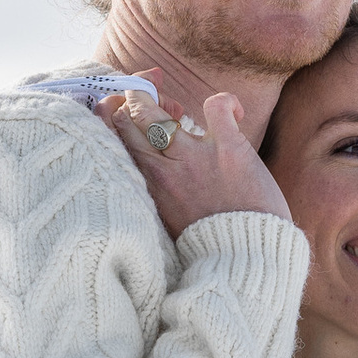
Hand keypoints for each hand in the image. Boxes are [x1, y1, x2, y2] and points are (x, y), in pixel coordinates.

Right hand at [94, 85, 289, 238]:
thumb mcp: (167, 217)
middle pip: (128, 117)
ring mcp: (193, 156)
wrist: (247, 259)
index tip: (130, 113)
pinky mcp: (228, 148)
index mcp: (146, 187)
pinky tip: (233, 113)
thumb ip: (154, 188)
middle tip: (159, 109)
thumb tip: (150, 163)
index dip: (116, 113)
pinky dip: (225, 101)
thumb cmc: (210, 242)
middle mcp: (162, 170)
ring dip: (162, 98)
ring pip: (154, 109)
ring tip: (179, 110)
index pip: (111, 138)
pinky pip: (216, 105)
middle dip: (137, 99)